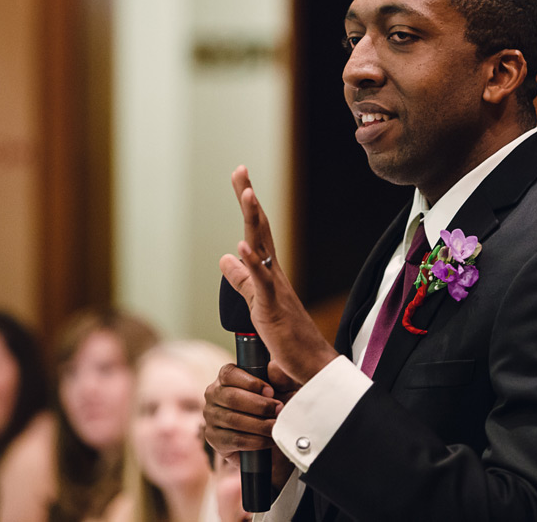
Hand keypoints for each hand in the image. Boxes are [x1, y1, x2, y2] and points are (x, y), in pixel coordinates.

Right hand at [203, 362, 296, 489]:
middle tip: (278, 410)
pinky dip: (256, 440)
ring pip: (234, 420)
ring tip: (276, 426)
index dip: (251, 383)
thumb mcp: (275, 387)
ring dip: (260, 424)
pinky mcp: (214, 439)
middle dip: (259, 405)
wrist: (263, 435)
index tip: (271, 391)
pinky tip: (269, 439)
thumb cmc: (269, 406)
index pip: (229, 374)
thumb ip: (276, 376)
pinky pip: (235, 440)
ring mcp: (210, 417)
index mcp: (224, 378)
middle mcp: (213, 395)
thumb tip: (274, 367)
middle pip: (232, 398)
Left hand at [220, 166, 339, 383]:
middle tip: (240, 171)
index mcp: (269, 273)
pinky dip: (252, 263)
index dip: (247, 206)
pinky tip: (242, 247)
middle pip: (260, 229)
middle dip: (249, 199)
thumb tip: (226, 256)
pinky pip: (261, 282)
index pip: (255, 232)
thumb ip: (242, 281)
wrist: (311, 365)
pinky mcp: (273, 307)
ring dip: (253, 220)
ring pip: (263, 248)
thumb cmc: (287, 337)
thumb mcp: (256, 305)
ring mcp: (275, 288)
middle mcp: (274, 274)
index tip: (240, 179)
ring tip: (245, 194)